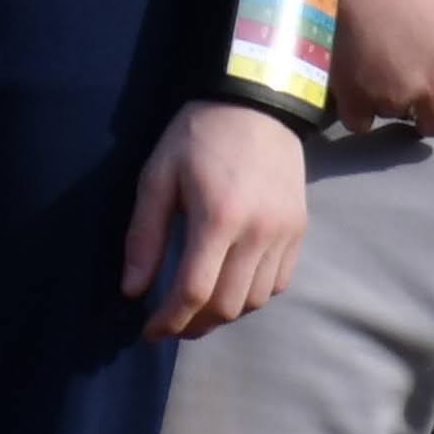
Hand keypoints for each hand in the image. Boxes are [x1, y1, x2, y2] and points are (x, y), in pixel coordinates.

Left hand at [120, 102, 307, 338]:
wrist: (257, 101)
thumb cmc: (199, 135)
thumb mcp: (159, 174)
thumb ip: (145, 235)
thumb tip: (133, 290)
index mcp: (218, 218)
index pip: (193, 293)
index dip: (168, 321)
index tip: (149, 332)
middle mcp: (257, 232)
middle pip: (227, 306)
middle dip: (194, 324)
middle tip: (172, 322)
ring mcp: (284, 233)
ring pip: (255, 301)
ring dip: (223, 313)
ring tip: (199, 305)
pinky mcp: (300, 229)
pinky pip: (278, 283)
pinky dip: (253, 295)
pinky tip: (231, 283)